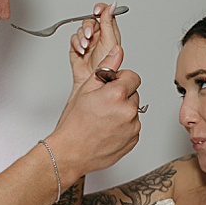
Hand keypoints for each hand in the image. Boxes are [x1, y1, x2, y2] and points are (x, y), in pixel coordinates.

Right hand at [51, 4, 140, 175]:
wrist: (71, 153)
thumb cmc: (74, 124)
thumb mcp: (86, 89)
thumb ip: (106, 67)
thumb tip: (117, 52)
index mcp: (116, 94)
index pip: (132, 76)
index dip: (120, 79)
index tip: (110, 86)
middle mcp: (128, 111)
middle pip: (134, 93)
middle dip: (122, 95)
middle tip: (103, 105)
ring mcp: (132, 127)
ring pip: (133, 110)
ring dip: (123, 111)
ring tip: (104, 119)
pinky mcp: (133, 140)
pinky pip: (133, 126)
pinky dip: (124, 126)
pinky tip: (108, 129)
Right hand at [69, 2, 123, 88]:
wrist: (94, 83)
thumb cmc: (106, 66)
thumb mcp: (110, 41)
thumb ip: (109, 21)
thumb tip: (112, 5)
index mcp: (109, 32)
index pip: (105, 13)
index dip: (101, 9)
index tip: (97, 10)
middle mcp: (99, 35)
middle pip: (90, 20)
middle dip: (88, 27)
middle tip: (90, 34)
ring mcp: (88, 41)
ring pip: (81, 29)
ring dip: (82, 37)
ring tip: (86, 47)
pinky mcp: (77, 47)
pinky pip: (74, 38)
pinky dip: (77, 43)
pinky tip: (81, 50)